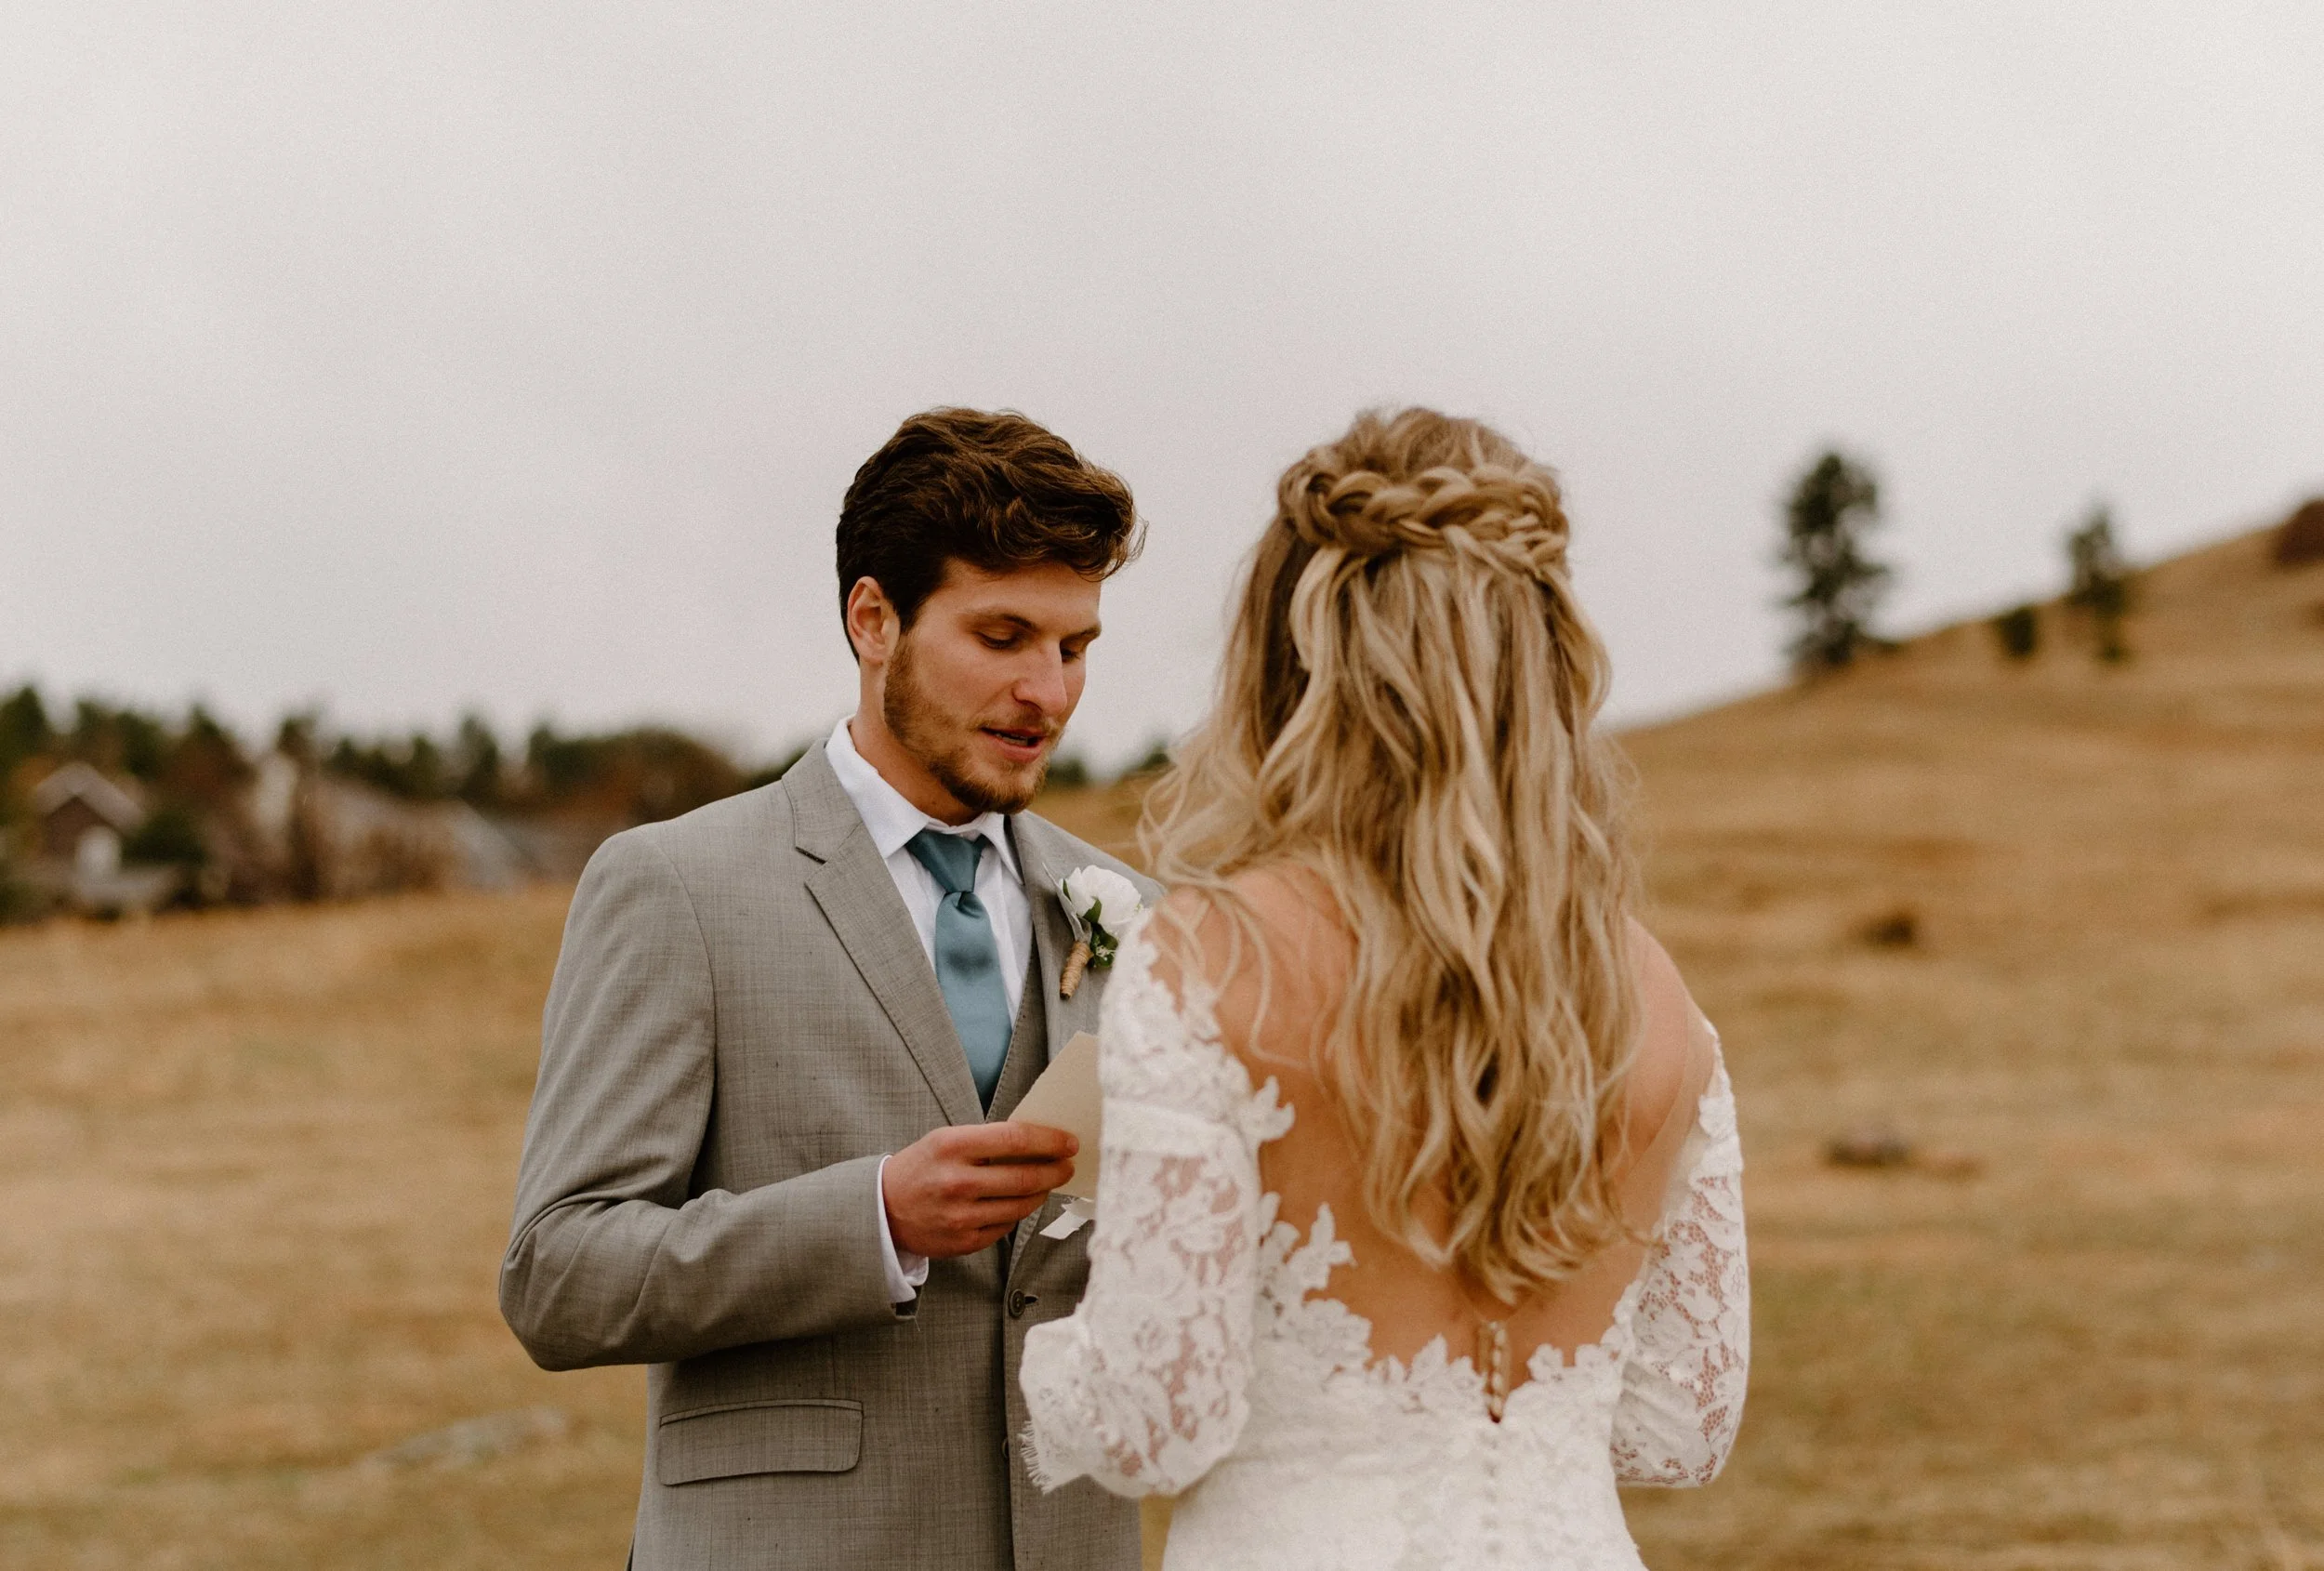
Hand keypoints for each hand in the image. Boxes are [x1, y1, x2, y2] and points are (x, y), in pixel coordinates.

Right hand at [882, 1123, 1079, 1258]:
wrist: (883, 1209)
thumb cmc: (921, 1168)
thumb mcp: (945, 1140)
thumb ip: (986, 1140)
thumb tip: (1037, 1142)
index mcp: (952, 1146)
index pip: (1014, 1139)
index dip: (1049, 1141)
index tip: (1068, 1142)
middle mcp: (957, 1182)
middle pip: (1024, 1177)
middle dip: (1055, 1171)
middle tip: (1067, 1166)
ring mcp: (960, 1216)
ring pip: (1020, 1206)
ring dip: (1041, 1193)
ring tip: (1047, 1183)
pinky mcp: (963, 1242)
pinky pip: (1005, 1228)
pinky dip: (1018, 1214)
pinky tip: (1020, 1203)